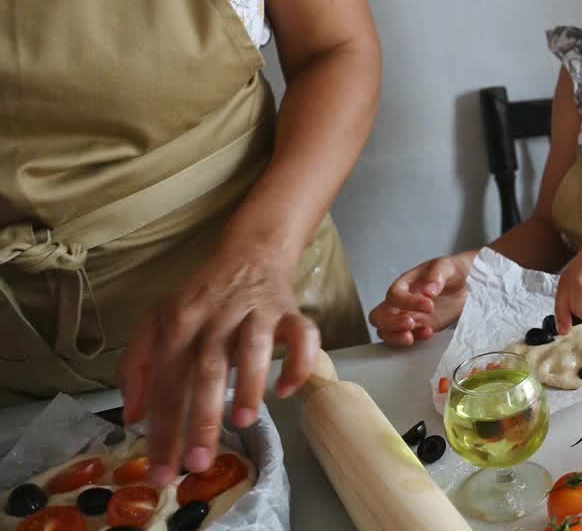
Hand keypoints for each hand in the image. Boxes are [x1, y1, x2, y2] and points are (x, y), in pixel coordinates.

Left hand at [117, 240, 317, 485]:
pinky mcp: (290, 311)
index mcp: (178, 323)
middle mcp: (216, 317)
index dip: (163, 429)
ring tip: (244, 422)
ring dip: (250, 384)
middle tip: (199, 463)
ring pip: (254, 349)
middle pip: (207, 370)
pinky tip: (287, 390)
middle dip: (202, 418)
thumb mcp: (157, 320)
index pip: (167, 382)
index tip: (162, 471)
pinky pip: (303, 336)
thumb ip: (138, 366)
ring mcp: (256, 312)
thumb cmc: (202, 297)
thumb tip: (135, 417)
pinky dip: (299, 362)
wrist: (250, 253)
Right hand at [368, 254, 470, 345]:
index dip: (407, 302)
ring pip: (386, 331)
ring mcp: (408, 317)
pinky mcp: (419, 329)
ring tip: (412, 336)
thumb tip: (428, 291)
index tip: (429, 305)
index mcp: (405, 284)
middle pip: (379, 316)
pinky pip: (405, 338)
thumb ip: (437, 275)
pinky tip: (429, 333)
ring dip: (396, 336)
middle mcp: (401, 302)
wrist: (467, 284)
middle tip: (411, 323)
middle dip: (391, 323)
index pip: (394, 295)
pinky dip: (413, 339)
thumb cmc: (452, 271)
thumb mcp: (447, 266)